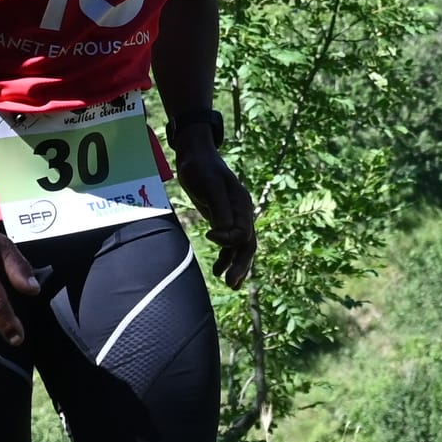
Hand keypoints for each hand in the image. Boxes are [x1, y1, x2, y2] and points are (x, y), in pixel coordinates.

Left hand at [174, 144, 256, 287]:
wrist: (195, 156)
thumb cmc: (200, 168)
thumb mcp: (209, 186)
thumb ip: (220, 209)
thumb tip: (227, 233)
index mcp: (242, 204)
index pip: (243, 232)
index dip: (229, 240)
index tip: (210, 236)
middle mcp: (241, 212)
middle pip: (247, 244)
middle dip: (241, 265)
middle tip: (231, 284)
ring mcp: (233, 217)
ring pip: (240, 247)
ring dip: (236, 265)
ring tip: (230, 284)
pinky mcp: (223, 219)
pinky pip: (229, 243)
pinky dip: (226, 257)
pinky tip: (218, 270)